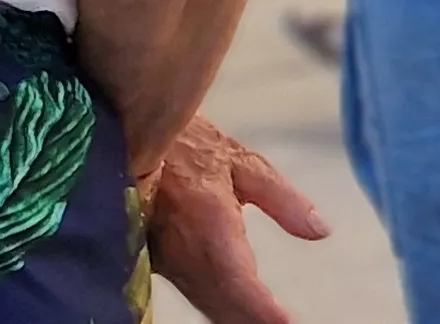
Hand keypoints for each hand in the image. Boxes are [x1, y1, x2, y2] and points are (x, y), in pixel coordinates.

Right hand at [143, 116, 329, 323]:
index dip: (264, 310)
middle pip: (224, 306)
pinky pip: (191, 293)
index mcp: (208, 221)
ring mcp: (162, 259)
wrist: (120, 134)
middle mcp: (181, 249)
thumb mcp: (239, 160)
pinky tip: (233, 313)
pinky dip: (217, 308)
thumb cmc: (182, 144)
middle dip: (254, 320)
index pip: (239, 282)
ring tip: (265, 321)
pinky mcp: (151, 262)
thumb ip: (281, 198)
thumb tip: (320, 230)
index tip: (288, 323)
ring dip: (236, 318)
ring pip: (206, 305)